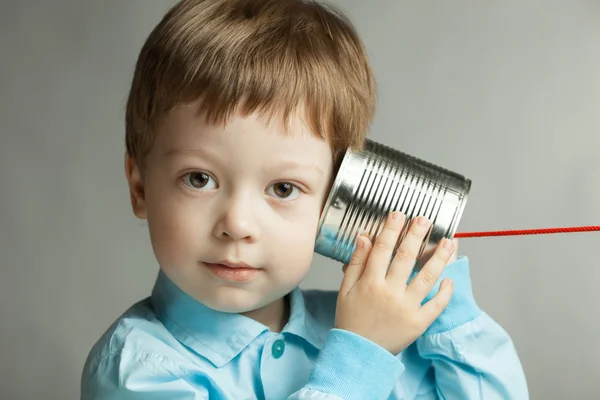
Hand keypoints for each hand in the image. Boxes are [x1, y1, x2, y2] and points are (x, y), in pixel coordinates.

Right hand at [335, 212, 454, 354]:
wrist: (358, 353)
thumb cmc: (351, 320)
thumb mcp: (346, 290)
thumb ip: (357, 263)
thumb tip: (365, 238)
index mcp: (370, 283)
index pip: (382, 249)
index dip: (391, 230)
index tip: (399, 215)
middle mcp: (389, 293)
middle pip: (406, 258)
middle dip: (416, 235)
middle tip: (425, 220)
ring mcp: (406, 308)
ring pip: (427, 278)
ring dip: (439, 258)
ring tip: (449, 242)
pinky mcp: (418, 323)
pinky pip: (436, 305)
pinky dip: (445, 292)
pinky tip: (449, 278)